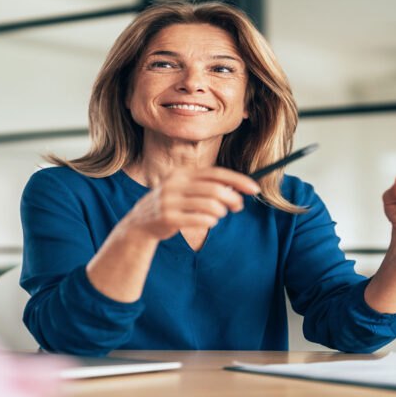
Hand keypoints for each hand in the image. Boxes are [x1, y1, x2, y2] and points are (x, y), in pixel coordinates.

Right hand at [125, 167, 259, 240]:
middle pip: (215, 190)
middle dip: (233, 199)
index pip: (215, 173)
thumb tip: (238, 189)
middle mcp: (174, 184)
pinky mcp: (168, 218)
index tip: (254, 189)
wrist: (140, 223)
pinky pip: (200, 220)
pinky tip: (207, 222)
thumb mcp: (185, 190)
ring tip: (218, 215)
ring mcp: (170, 201)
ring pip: (210, 206)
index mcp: (181, 174)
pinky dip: (210, 222)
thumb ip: (208, 187)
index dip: (238, 180)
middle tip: (238, 207)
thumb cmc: (172, 205)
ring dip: (221, 212)